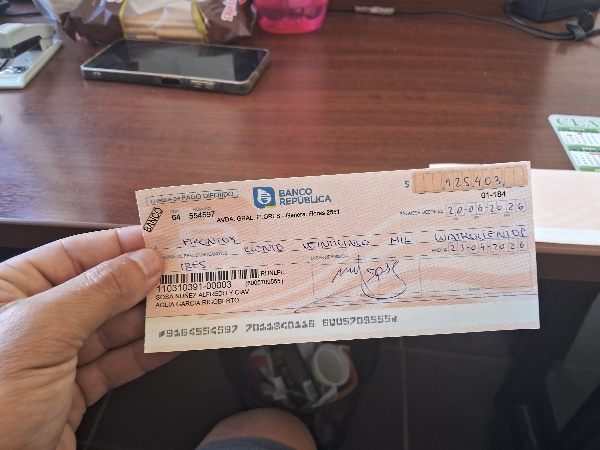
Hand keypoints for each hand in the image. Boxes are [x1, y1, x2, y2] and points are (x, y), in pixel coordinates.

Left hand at [0, 226, 178, 449]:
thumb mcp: (43, 332)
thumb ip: (99, 292)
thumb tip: (145, 262)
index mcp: (7, 292)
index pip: (72, 254)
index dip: (119, 244)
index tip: (160, 239)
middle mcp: (31, 322)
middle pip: (99, 290)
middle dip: (143, 283)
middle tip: (184, 273)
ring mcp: (51, 360)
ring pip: (112, 329)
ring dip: (151, 319)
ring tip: (187, 304)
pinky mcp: (70, 394)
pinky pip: (115, 366)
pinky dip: (145, 355)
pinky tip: (171, 342)